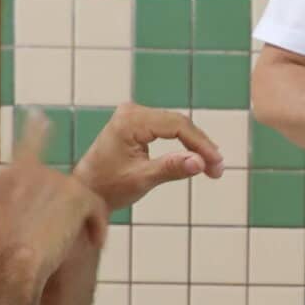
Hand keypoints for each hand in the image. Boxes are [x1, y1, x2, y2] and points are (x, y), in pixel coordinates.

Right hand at [0, 113, 108, 282]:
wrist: (9, 268)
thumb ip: (4, 208)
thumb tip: (9, 208)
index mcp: (7, 178)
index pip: (24, 146)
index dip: (34, 132)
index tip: (39, 118)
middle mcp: (30, 172)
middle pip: (60, 183)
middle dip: (67, 208)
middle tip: (66, 233)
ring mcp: (53, 180)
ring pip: (80, 196)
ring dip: (84, 219)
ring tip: (83, 241)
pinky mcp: (75, 194)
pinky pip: (96, 207)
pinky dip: (98, 225)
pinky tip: (95, 241)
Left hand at [73, 102, 222, 211]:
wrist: (85, 191)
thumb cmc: (107, 187)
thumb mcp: (141, 179)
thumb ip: (171, 168)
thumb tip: (201, 163)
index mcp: (130, 121)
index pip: (177, 126)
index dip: (201, 144)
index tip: (216, 164)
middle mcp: (132, 112)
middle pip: (179, 123)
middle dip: (201, 146)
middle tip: (218, 170)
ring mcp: (133, 115)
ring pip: (176, 126)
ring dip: (195, 145)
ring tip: (212, 167)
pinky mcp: (136, 124)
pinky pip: (167, 129)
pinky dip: (183, 144)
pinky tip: (197, 157)